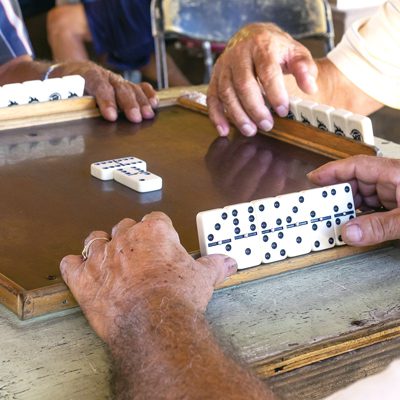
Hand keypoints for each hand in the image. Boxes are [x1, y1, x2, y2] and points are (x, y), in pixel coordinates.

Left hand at [54, 61, 157, 122]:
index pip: (99, 86)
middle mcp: (105, 76)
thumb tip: (73, 116)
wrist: (69, 73)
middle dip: (129, 104)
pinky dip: (148, 94)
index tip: (111, 116)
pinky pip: (139, 87)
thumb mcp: (61, 93)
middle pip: (120, 88)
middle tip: (135, 118)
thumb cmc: (64, 87)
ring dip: (141, 102)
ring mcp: (116, 80)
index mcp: (86, 75)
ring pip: (131, 88)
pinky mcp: (125, 85)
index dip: (106, 101)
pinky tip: (154, 103)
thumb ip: (69, 103)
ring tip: (148, 114)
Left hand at [60, 212, 236, 342]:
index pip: (156, 220)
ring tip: (108, 258)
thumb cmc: (177, 297)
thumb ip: (214, 265)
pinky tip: (81, 271)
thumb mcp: (203, 279)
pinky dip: (75, 267)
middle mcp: (126, 238)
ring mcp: (102, 257)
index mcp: (154, 232)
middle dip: (131, 238)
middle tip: (139, 255)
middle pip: (125, 226)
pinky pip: (71, 264)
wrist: (154, 323)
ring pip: (95, 239)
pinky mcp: (85, 279)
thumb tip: (228, 262)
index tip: (163, 242)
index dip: (160, 231)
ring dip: (101, 246)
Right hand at [207, 23, 317, 136]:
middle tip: (267, 125)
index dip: (275, 93)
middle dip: (255, 108)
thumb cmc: (275, 49)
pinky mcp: (215, 77)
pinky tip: (225, 130)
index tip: (283, 110)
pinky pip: (212, 98)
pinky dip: (217, 116)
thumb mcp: (295, 53)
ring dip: (237, 115)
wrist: (252, 36)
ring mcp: (224, 66)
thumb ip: (304, 69)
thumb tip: (310, 88)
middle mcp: (239, 54)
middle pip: (244, 84)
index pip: (267, 71)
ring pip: (226, 93)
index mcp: (262, 45)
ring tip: (251, 131)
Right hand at [308, 155, 399, 245]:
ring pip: (365, 197)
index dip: (332, 171)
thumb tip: (350, 232)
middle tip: (321, 207)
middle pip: (357, 183)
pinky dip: (362, 216)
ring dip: (350, 209)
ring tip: (335, 219)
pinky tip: (354, 224)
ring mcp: (398, 193)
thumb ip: (379, 226)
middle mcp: (395, 180)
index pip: (356, 166)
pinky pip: (374, 208)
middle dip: (338, 196)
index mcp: (396, 173)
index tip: (313, 178)